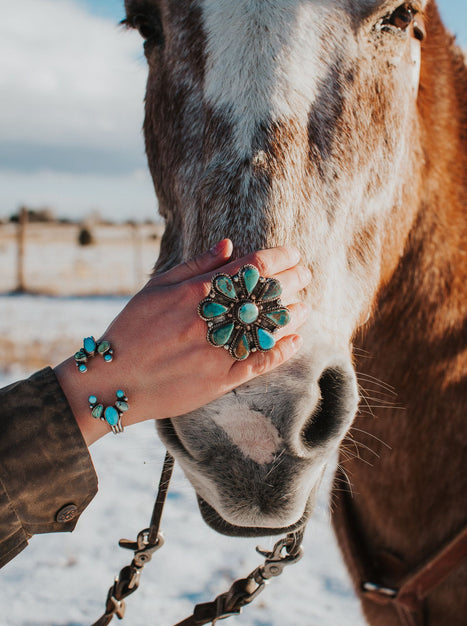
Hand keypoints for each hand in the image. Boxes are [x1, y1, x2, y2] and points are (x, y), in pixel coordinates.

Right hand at [55, 240, 309, 444]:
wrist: (113, 380)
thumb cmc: (131, 329)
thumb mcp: (156, 289)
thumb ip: (195, 266)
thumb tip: (229, 245)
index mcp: (194, 293)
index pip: (249, 268)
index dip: (279, 258)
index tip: (294, 254)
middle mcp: (209, 320)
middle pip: (264, 295)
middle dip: (293, 281)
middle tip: (307, 275)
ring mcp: (216, 351)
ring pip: (267, 328)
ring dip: (292, 315)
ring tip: (304, 305)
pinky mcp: (219, 380)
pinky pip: (258, 363)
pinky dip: (281, 351)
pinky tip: (295, 340)